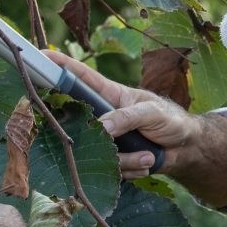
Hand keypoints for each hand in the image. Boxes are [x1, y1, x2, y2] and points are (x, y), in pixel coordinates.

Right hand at [44, 50, 198, 179]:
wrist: (186, 149)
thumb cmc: (170, 120)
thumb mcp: (152, 112)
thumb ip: (127, 117)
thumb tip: (102, 128)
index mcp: (110, 95)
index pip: (80, 77)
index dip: (60, 65)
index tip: (40, 56)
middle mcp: (103, 116)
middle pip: (77, 122)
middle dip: (89, 137)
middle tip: (111, 141)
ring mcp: (106, 139)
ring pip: (98, 153)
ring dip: (127, 159)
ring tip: (149, 154)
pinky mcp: (113, 159)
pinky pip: (111, 170)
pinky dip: (132, 169)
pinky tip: (148, 162)